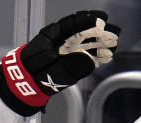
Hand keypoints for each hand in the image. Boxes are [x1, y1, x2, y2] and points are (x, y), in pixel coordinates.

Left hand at [0, 10, 119, 116]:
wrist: (25, 86)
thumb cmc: (34, 74)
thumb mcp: (51, 69)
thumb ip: (72, 66)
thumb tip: (90, 61)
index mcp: (54, 36)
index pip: (73, 23)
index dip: (87, 20)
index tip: (101, 18)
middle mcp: (62, 41)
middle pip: (83, 32)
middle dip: (99, 31)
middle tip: (114, 30)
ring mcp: (68, 52)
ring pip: (87, 44)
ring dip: (101, 44)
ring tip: (115, 43)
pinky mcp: (72, 64)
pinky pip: (87, 58)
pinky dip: (98, 57)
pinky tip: (107, 56)